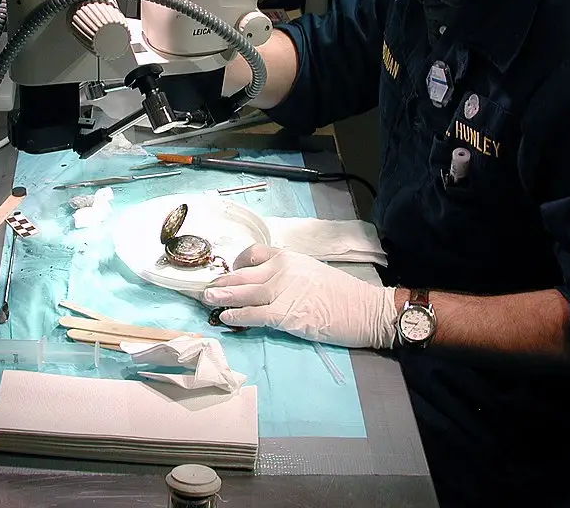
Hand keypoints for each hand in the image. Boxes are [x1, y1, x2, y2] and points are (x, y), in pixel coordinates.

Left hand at [201, 245, 398, 348]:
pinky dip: (236, 315)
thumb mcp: (313, 272)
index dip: (237, 263)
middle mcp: (282, 270)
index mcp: (290, 258)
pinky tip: (225, 317)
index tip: (230, 272)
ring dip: (222, 297)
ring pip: (243, 293)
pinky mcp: (285, 314)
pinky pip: (253, 314)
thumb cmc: (344, 294)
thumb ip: (290, 274)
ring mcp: (282, 291)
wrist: (365, 310)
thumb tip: (270, 283)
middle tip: (205, 288)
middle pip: (242, 274)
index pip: (255, 253)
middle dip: (222, 281)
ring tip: (206, 299)